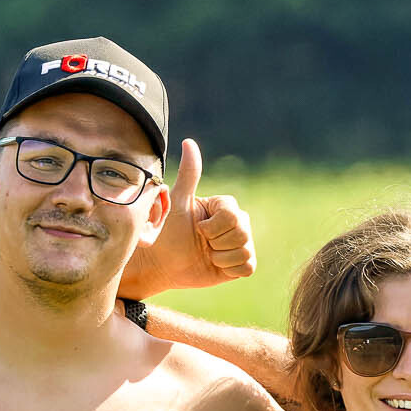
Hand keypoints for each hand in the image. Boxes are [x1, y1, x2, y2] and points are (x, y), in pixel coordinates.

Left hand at [117, 139, 257, 298]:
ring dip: (220, 257)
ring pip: (244, 251)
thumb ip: (189, 174)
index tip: (197, 227)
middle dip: (216, 242)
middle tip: (202, 243)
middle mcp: (238, 221)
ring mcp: (242, 243)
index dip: (213, 227)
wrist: (164, 263)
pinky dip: (228, 269)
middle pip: (242, 233)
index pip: (233, 216)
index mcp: (226, 205)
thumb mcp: (178, 202)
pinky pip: (247, 267)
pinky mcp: (242, 263)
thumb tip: (189, 141)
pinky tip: (215, 265)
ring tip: (206, 254)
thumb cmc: (168, 231)